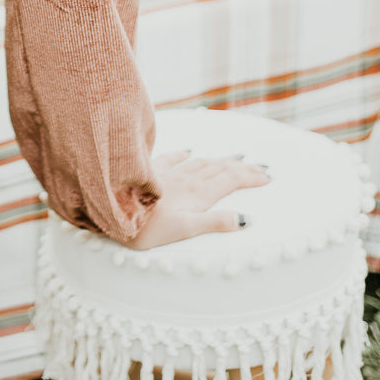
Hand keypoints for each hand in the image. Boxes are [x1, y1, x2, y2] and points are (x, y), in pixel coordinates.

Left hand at [129, 150, 270, 250]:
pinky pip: (172, 158)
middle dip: (241, 167)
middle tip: (260, 166)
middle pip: (219, 169)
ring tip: (234, 157)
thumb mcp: (186, 230)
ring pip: (200, 163)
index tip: (267, 176)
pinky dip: (185, 154)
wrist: (113, 211)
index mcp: (196, 194)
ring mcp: (168, 174)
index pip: (229, 180)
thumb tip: (246, 219)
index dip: (249, 177)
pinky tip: (188, 150)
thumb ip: (215, 223)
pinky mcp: (151, 171)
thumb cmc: (148, 228)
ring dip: (219, 160)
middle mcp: (185, 180)